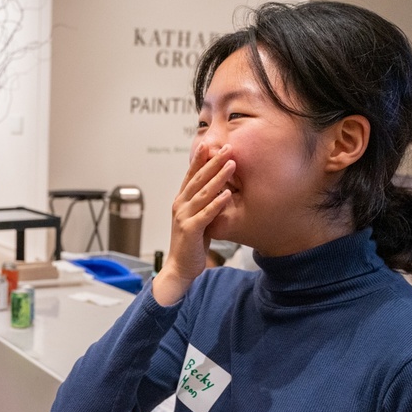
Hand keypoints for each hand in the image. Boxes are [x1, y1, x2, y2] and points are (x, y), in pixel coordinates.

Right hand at [152, 143, 234, 305]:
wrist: (179, 267)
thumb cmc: (191, 244)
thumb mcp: (198, 218)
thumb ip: (204, 203)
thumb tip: (220, 188)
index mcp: (181, 201)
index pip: (190, 175)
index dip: (199, 159)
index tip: (209, 144)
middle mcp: (180, 205)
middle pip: (197, 179)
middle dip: (213, 162)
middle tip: (227, 148)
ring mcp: (184, 217)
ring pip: (203, 193)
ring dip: (218, 177)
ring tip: (232, 164)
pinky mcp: (190, 230)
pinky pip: (206, 214)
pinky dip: (217, 204)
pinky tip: (227, 194)